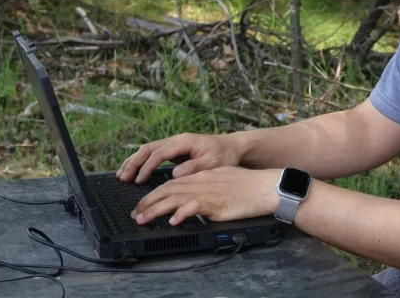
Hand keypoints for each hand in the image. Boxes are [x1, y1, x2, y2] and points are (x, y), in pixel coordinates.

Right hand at [115, 133, 243, 183]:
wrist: (232, 147)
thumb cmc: (224, 156)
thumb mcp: (212, 164)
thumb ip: (193, 168)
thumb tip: (174, 174)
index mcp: (183, 141)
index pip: (159, 153)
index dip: (147, 167)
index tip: (139, 180)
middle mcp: (176, 140)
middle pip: (148, 149)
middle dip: (133, 163)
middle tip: (122, 178)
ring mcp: (174, 144)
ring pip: (147, 150)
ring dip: (134, 162)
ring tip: (121, 175)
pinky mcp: (174, 150)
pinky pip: (153, 154)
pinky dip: (141, 162)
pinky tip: (133, 171)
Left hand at [131, 167, 279, 225]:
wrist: (264, 187)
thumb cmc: (246, 185)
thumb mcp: (221, 181)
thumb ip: (205, 187)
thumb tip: (194, 199)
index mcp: (200, 177)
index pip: (170, 184)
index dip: (153, 195)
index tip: (142, 205)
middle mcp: (199, 182)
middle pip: (166, 190)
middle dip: (147, 202)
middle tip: (135, 214)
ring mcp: (206, 192)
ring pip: (173, 198)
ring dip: (155, 210)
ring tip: (143, 220)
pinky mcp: (214, 203)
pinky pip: (192, 208)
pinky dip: (180, 214)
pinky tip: (172, 222)